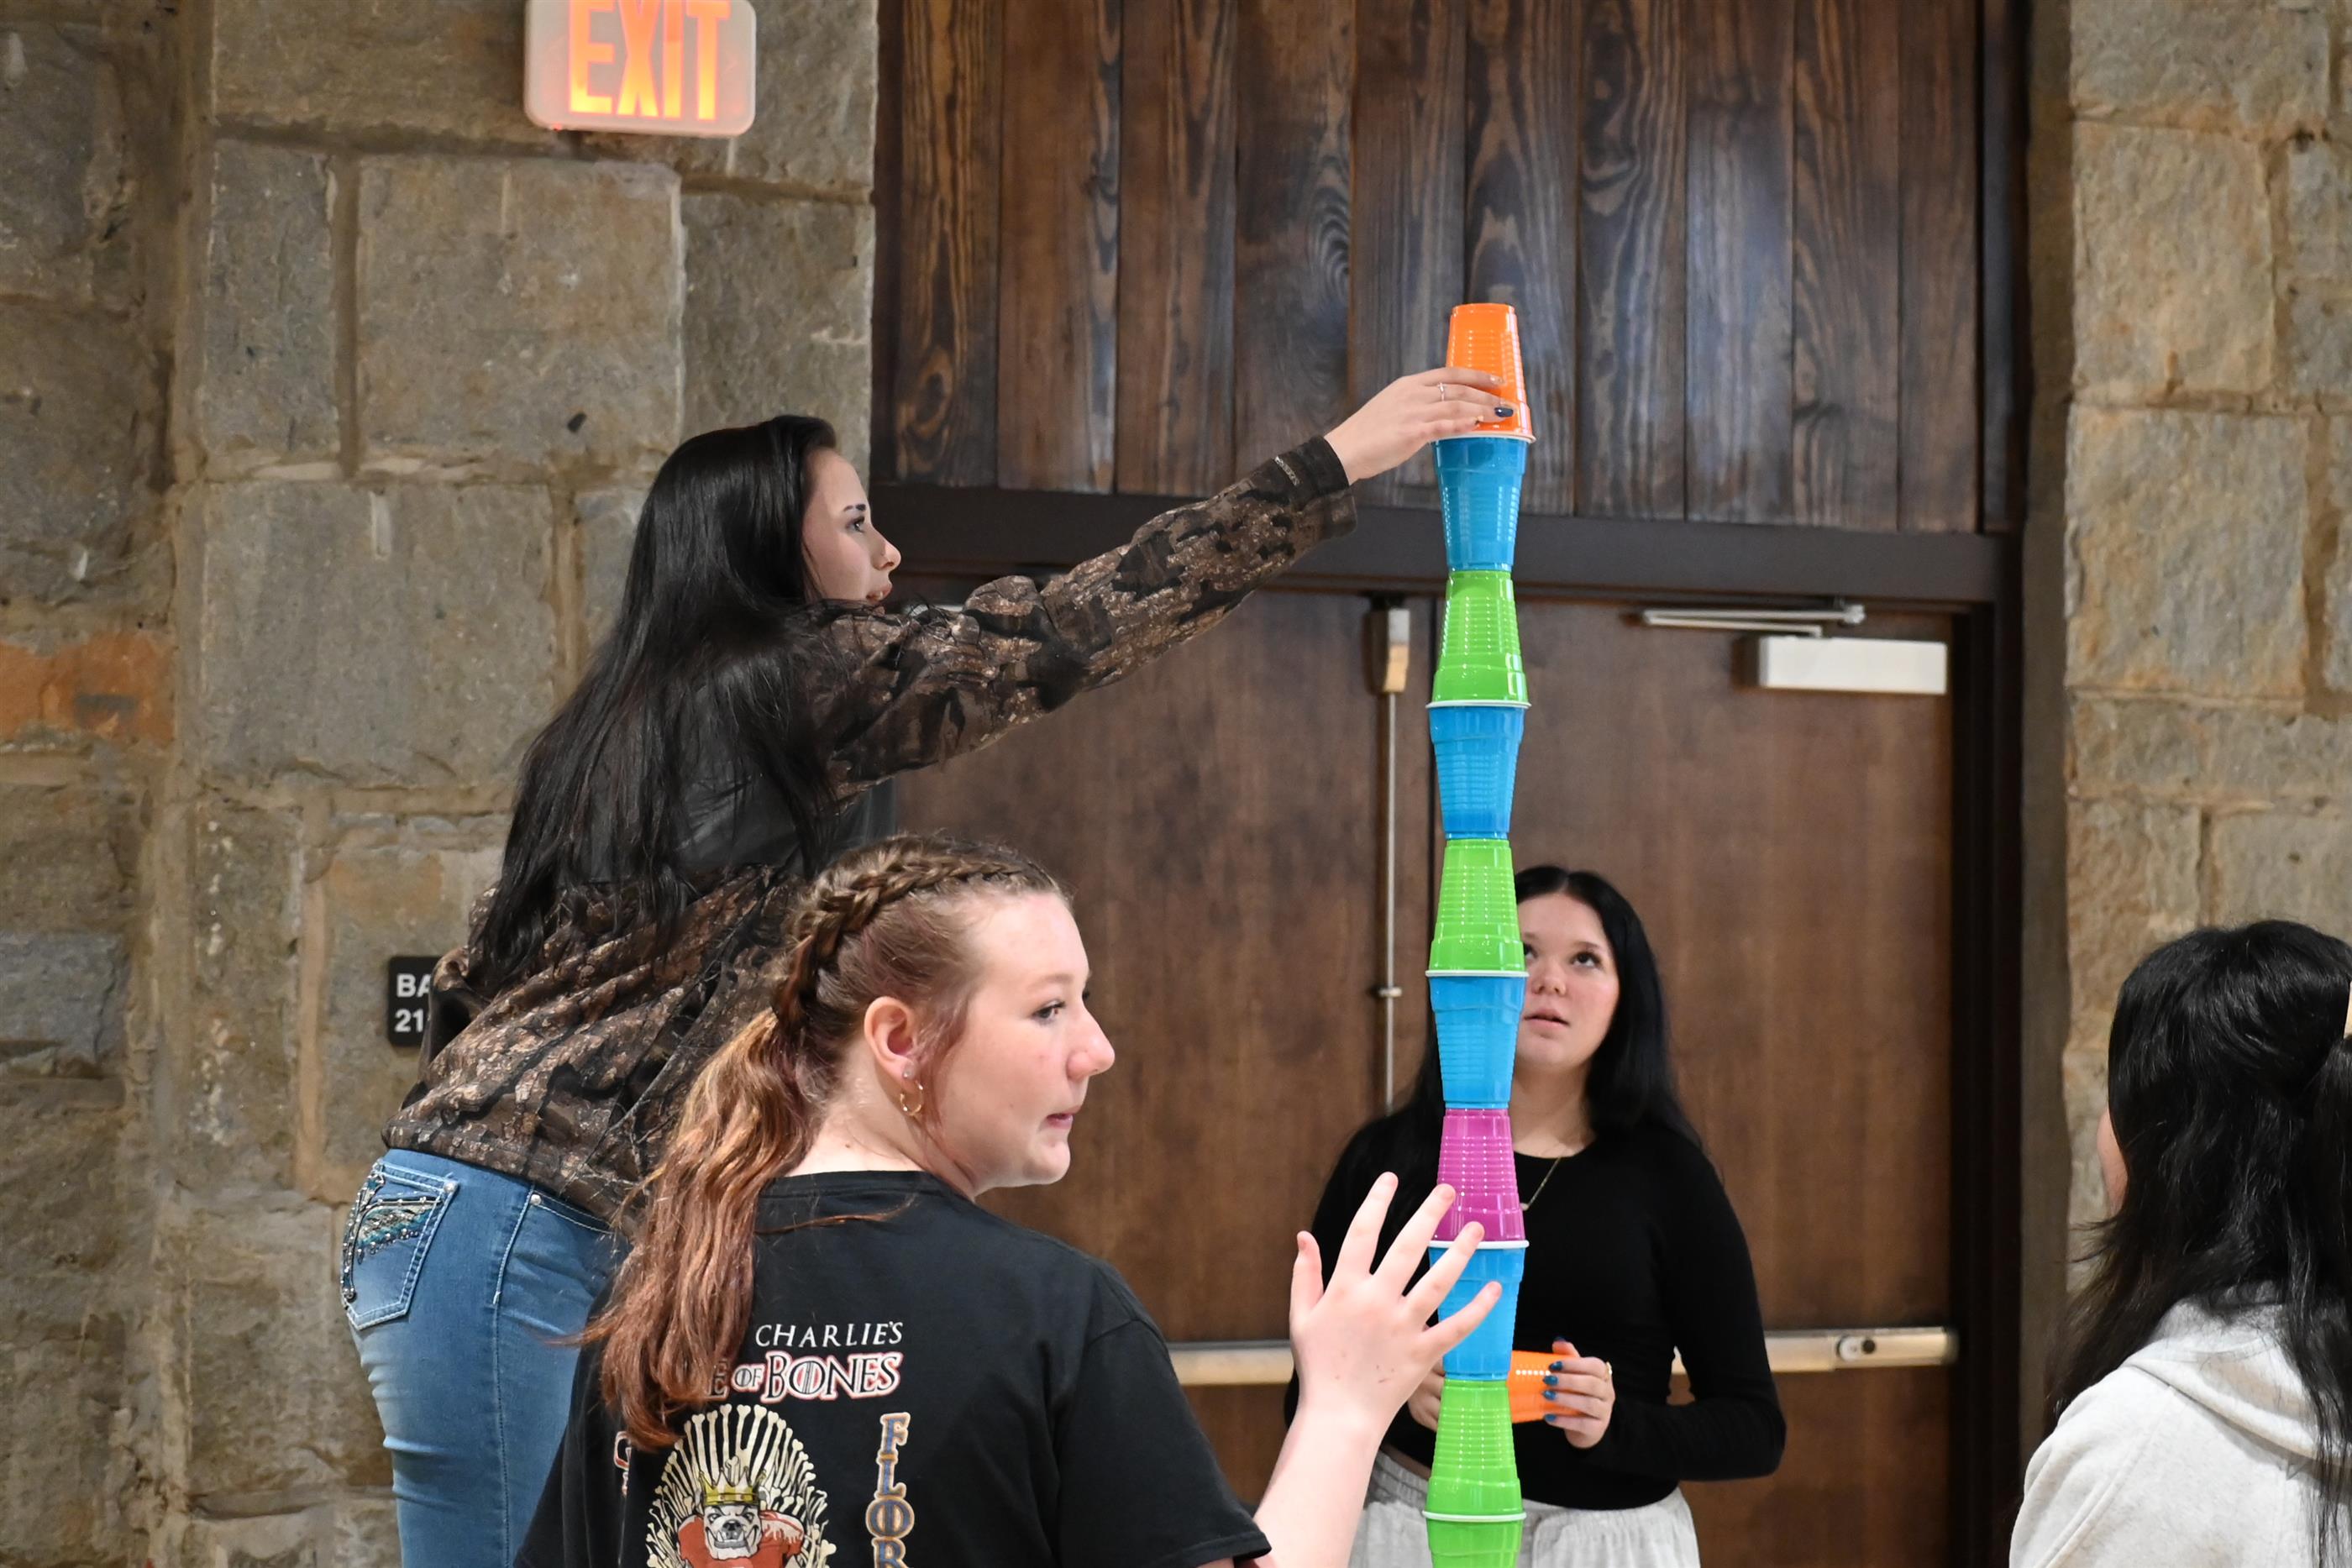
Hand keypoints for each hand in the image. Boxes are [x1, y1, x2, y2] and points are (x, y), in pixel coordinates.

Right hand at [1288, 1173, 1498, 1433]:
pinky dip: (1478, 1308)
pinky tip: (1494, 1288)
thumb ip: (1305, 1275)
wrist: (1338, 1417)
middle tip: (1448, 1190)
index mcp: (1344, 1289)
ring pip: (1438, 1281)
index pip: (1362, 1233)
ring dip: (1460, 1253)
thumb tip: (1304, 1236)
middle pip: (1407, 1247)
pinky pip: (1456, 1327)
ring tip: (1475, 1228)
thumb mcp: (1302, 1317)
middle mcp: (1376, 1302)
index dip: (1377, 1202)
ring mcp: (1403, 1327)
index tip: (1391, 1179)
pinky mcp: (1423, 1354)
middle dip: (1429, 1213)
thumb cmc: (1318, 1367)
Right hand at [1323, 367, 1511, 483]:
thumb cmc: (1368, 434)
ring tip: (1500, 416)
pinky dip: (1464, 424)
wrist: (1346, 449)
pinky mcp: (1412, 432)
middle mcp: (1414, 393)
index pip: (1450, 373)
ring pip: (1457, 405)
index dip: (1476, 375)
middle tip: (1505, 402)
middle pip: (1459, 388)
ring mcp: (1413, 412)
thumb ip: (1417, 406)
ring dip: (1483, 410)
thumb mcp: (1393, 408)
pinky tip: (1478, 425)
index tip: (1495, 379)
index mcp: (1409, 384)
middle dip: (1486, 395)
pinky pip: (1445, 426)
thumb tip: (1443, 413)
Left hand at [1542, 1339, 1614, 1448]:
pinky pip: (1583, 1424)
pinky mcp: (1598, 1428)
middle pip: (1592, 1384)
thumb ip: (1569, 1357)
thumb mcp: (1575, 1375)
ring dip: (1566, 1399)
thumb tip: (1558, 1341)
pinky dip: (1565, 1420)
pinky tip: (1549, 1416)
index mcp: (1603, 1376)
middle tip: (1547, 1380)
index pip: (1595, 1366)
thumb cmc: (1579, 1395)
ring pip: (1589, 1404)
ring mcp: (1605, 1412)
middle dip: (1568, 1381)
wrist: (1584, 1428)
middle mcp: (1607, 1393)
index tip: (1553, 1365)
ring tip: (1546, 1396)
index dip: (1574, 1364)